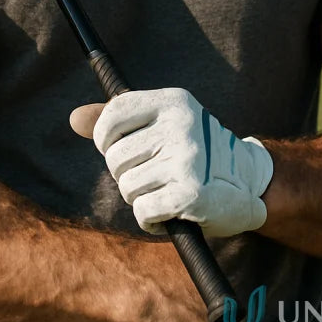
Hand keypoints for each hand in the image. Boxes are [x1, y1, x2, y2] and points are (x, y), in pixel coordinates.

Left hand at [70, 88, 272, 236]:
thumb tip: (73, 118)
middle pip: (116, 157)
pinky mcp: (192, 192)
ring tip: (163, 193)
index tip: (112, 148)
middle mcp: (181, 124)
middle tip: (151, 176)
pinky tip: (167, 213)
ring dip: (139, 199)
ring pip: (127, 186)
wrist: (248, 183)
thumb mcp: (161, 125)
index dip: (103, 136)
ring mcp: (187, 158)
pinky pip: (143, 211)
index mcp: (173, 101)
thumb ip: (117, 121)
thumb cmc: (193, 152)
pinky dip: (149, 220)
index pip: (114, 112)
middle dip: (124, 174)